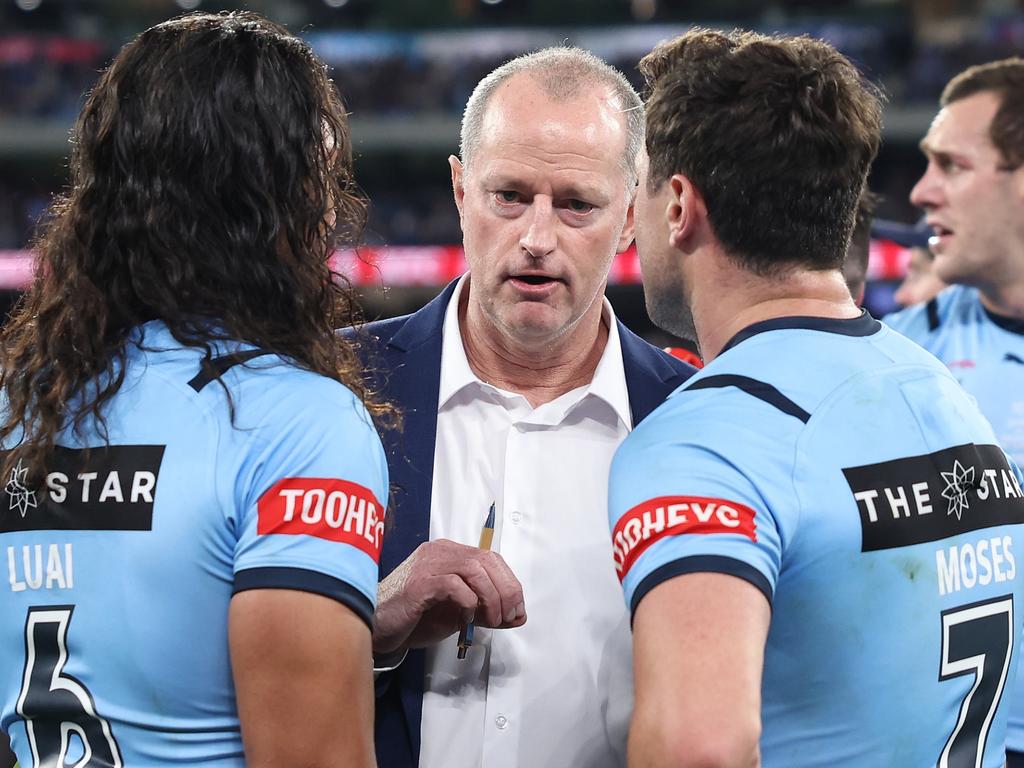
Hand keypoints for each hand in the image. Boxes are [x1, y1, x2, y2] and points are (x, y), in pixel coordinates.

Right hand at [372, 539, 526, 656]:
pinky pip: (453, 585)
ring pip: (473, 569)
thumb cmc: (415, 618)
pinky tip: (464, 619)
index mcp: (448, 553)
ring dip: (490, 597)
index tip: (517, 610)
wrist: (378, 628)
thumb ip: (486, 610)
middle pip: (486, 560)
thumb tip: (518, 616)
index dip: (510, 583)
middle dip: (506, 590)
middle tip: (508, 617)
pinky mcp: (417, 584)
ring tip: (490, 620)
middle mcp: (438, 552)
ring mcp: (426, 565)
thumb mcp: (459, 613)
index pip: (490, 558)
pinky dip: (467, 602)